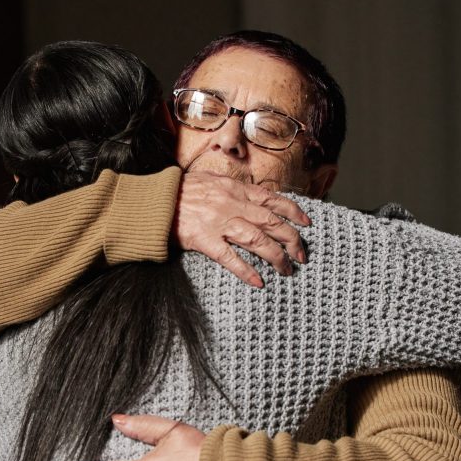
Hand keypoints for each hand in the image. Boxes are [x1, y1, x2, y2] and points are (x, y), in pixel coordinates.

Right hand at [174, 171, 309, 287]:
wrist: (154, 201)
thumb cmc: (179, 190)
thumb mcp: (210, 179)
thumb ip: (231, 187)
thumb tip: (250, 194)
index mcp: (234, 188)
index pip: (272, 200)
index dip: (293, 212)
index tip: (306, 223)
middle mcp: (232, 204)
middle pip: (272, 223)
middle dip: (292, 239)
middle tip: (302, 255)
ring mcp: (219, 223)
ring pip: (258, 241)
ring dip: (276, 257)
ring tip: (287, 270)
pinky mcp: (205, 241)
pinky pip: (230, 258)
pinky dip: (246, 271)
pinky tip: (259, 281)